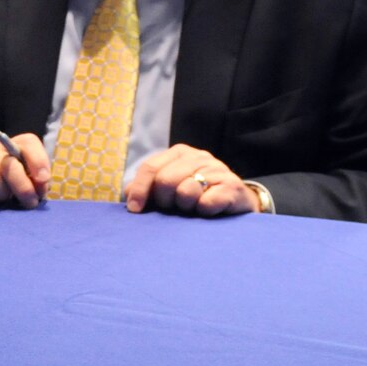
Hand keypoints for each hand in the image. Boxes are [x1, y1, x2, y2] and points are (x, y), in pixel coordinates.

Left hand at [125, 145, 259, 216]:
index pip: (150, 167)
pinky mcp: (232, 185)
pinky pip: (206, 203)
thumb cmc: (198, 198)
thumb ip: (149, 189)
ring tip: (193, 208)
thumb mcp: (171, 190)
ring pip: (186, 191)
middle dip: (165, 201)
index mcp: (179, 154)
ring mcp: (217, 168)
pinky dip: (203, 211)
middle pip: (165, 180)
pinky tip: (208, 210)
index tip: (134, 209)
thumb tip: (129, 196)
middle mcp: (198, 156)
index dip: (139, 189)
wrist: (237, 204)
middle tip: (174, 208)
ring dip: (186, 207)